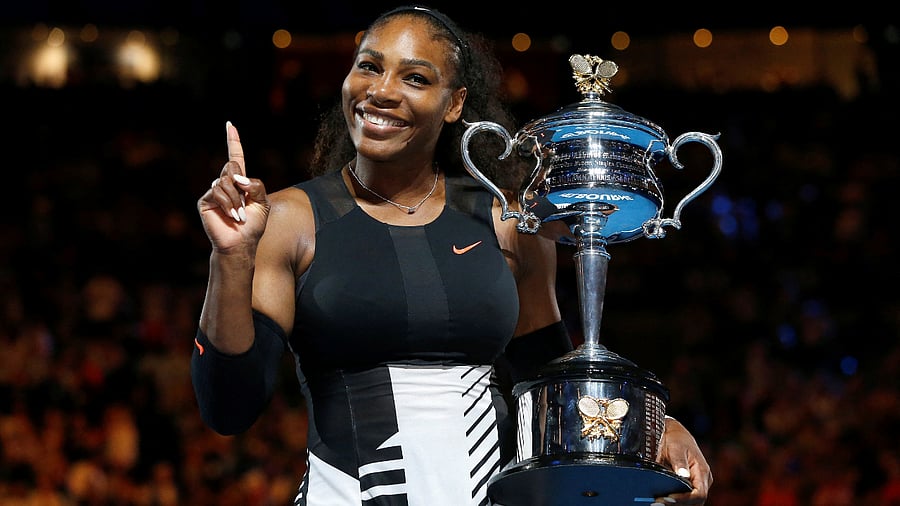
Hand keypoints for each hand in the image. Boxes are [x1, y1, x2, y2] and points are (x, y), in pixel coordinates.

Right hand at [198, 121, 269, 250]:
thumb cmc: (253, 226)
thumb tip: (237, 177)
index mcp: (239, 183)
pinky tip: (231, 216)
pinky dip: (228, 203)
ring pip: (225, 180)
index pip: (235, 158)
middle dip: (241, 184)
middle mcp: (225, 184)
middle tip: (245, 205)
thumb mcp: (263, 203)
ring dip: (236, 199)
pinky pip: (217, 191)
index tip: (229, 125)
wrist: (241, 243)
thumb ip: (256, 185)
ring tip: (239, 215)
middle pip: (232, 167)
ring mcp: (214, 192)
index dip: (233, 142)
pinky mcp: (205, 201)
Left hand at [654, 417, 712, 504]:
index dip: (685, 499)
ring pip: (691, 502)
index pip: (699, 493)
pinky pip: (685, 498)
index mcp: (702, 471)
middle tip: (657, 503)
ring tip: (657, 503)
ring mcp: (697, 484)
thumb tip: (683, 475)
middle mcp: (703, 480)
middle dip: (678, 504)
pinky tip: (661, 500)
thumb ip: (679, 461)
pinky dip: (675, 502)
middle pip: (696, 501)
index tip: (668, 498)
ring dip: (676, 504)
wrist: (674, 434)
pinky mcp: (689, 486)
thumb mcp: (676, 447)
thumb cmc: (676, 439)